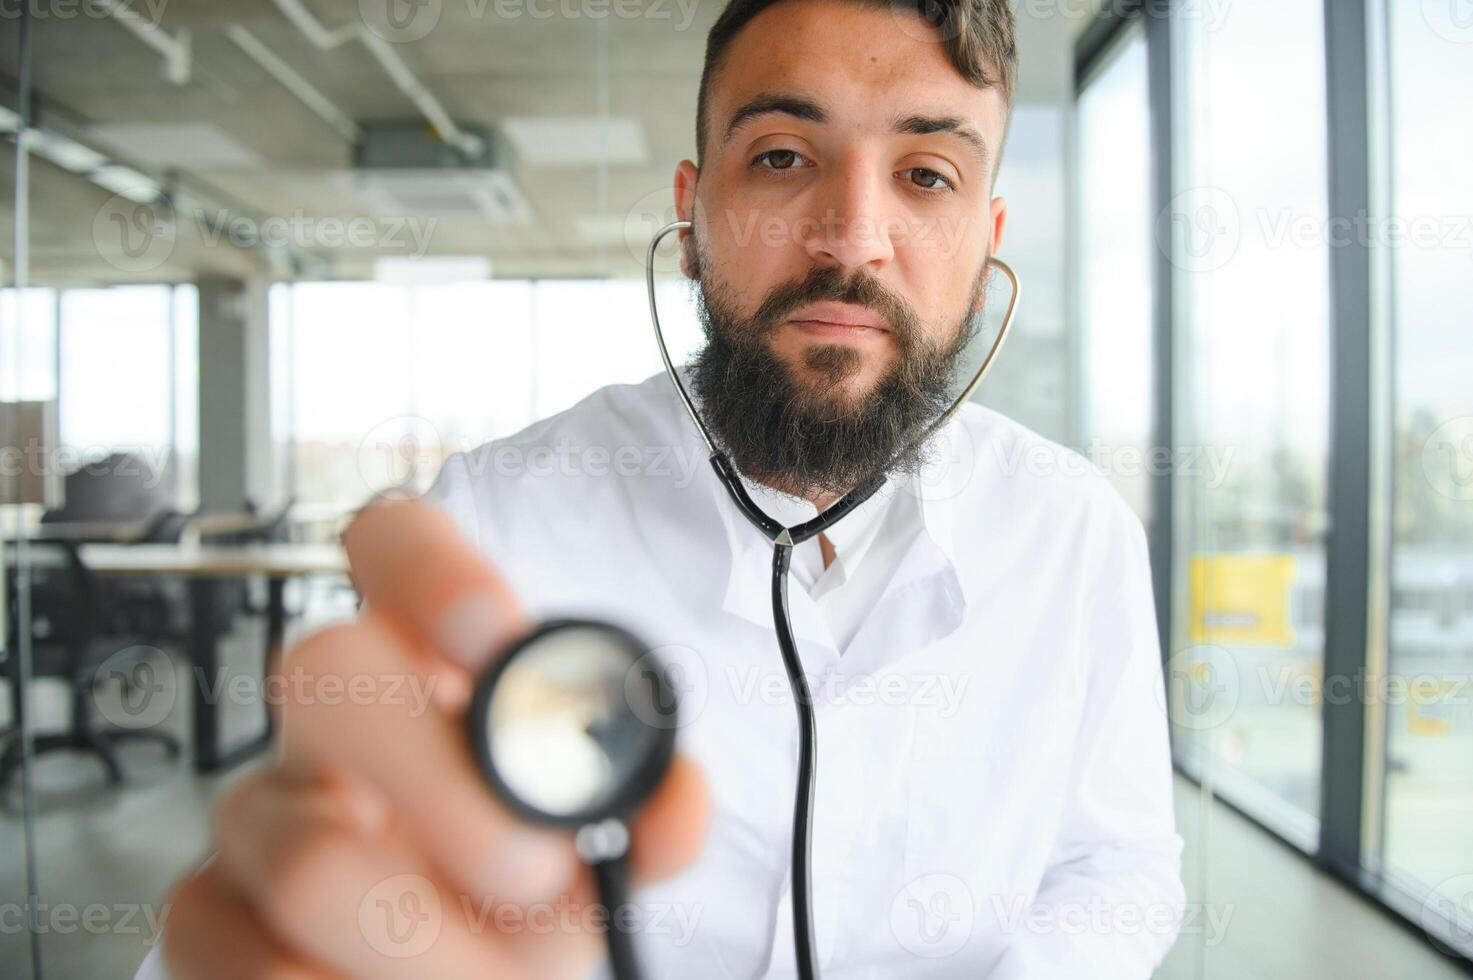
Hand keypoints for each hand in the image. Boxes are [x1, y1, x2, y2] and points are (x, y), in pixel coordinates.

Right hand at [160, 497, 709, 978]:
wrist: (445, 977)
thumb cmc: (518, 894)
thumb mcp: (594, 851)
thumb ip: (642, 817)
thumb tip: (677, 798)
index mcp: (428, 674)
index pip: (392, 548)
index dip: (430, 567)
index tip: (498, 635)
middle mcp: (333, 727)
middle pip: (323, 666)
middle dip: (439, 779)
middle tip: (530, 870)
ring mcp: (262, 816)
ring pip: (307, 856)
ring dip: (423, 942)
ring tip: (490, 976)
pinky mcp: (209, 914)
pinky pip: (250, 960)